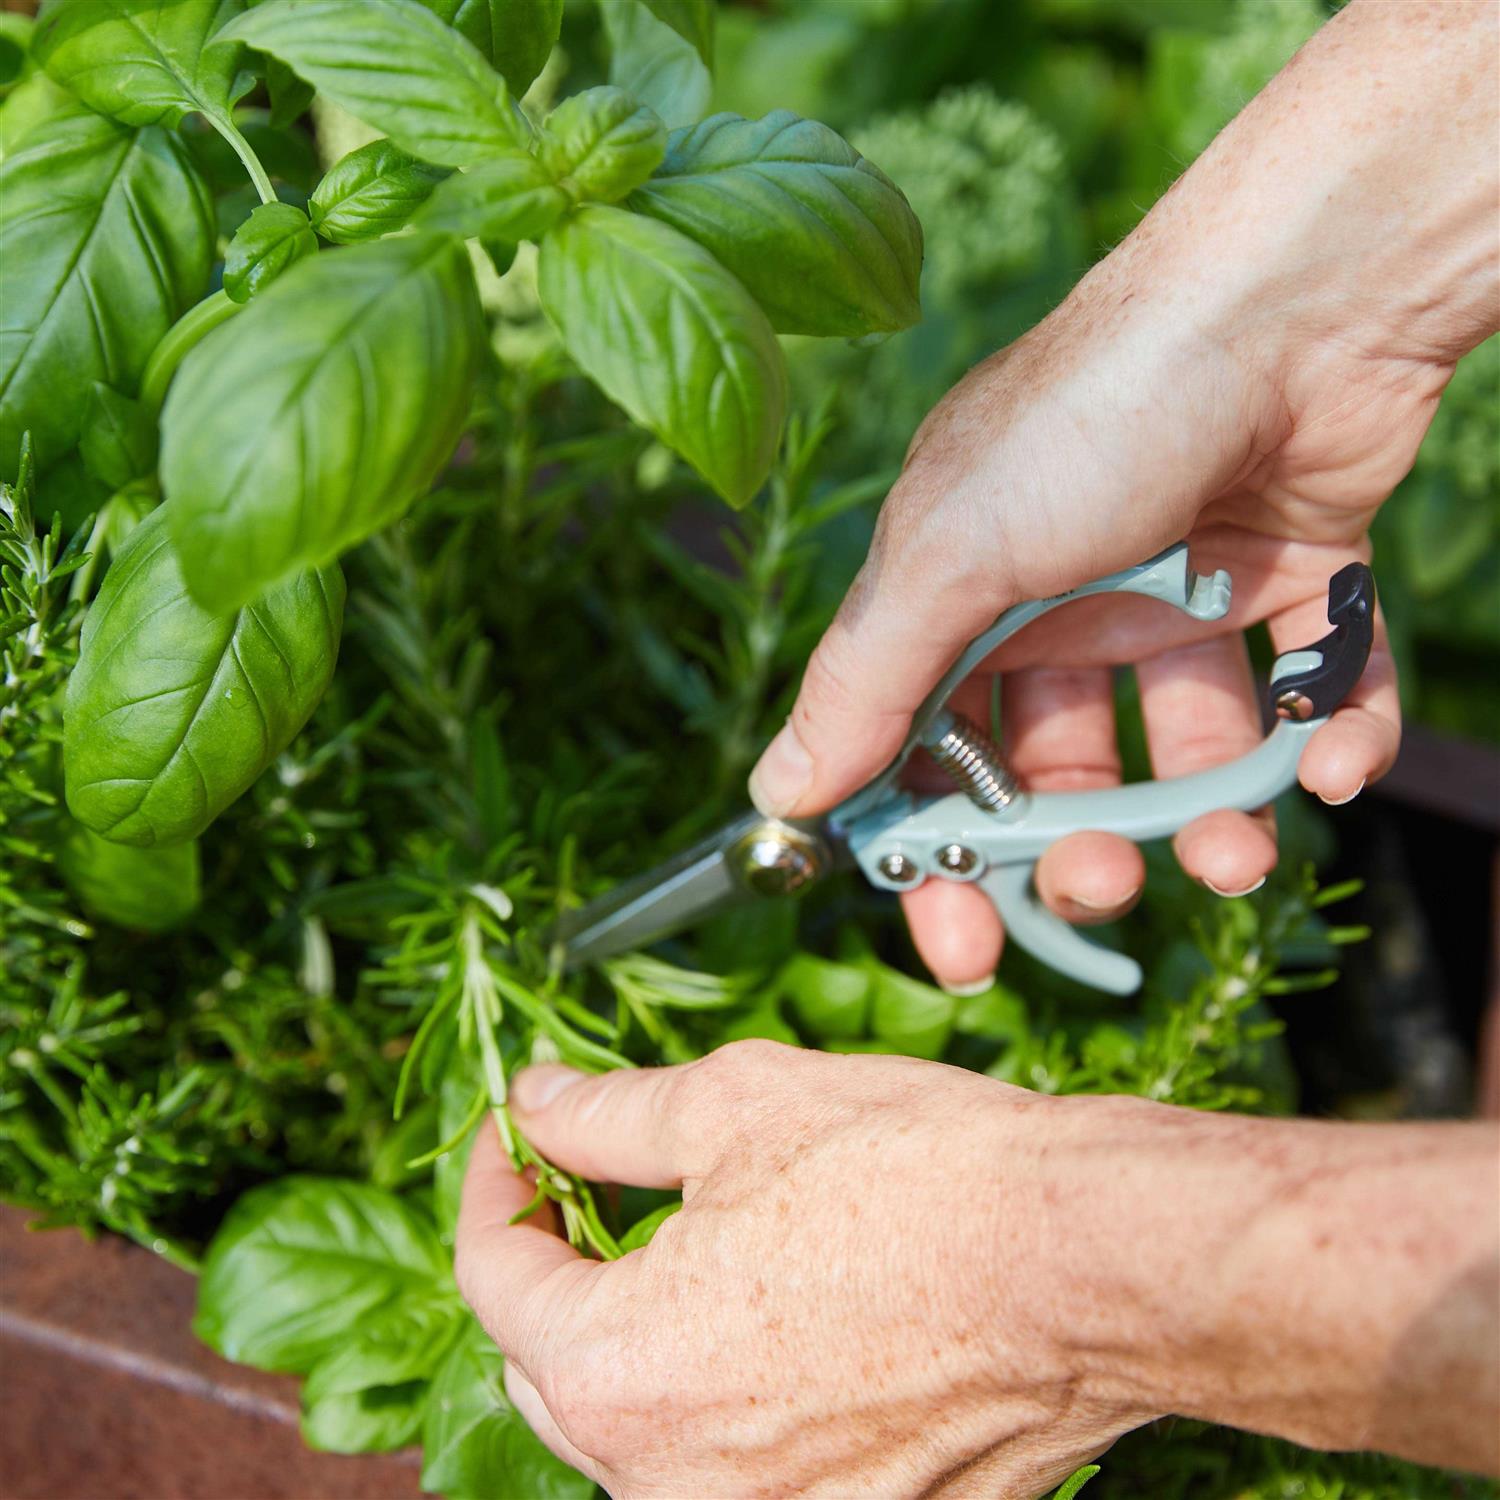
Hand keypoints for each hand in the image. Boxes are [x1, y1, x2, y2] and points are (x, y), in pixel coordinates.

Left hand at [458, 1044, 1158, 1498]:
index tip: (520, 1135)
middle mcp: (667, 1483)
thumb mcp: (729, 1103)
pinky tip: (778, 1310)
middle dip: (558, 1266)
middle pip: (552, 1365)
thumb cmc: (916, 1177)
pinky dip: (724, 1391)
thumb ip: (603, 1113)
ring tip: (693, 1243)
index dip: (497, 1184)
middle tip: (595, 1182)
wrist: (1086, 1261)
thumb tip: (536, 1100)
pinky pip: (735, 1462)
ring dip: (638, 1334)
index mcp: (617, 1372)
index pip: (492, 1278)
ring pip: (641, 1424)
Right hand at [748, 0, 1498, 991]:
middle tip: (1103, 889)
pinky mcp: (1289, 579)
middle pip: (1053, 771)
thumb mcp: (950, 555)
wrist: (1293, 296)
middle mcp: (1059, 602)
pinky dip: (1325, 736)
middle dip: (1076, 849)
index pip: (922, 753)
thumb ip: (864, 683)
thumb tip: (774, 795)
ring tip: (1235, 853)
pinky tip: (1333, 756)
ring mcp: (1176, 593)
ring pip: (1185, 750)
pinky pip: (1303, 689)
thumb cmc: (1092, 415)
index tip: (961, 949)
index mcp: (958, 597)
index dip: (936, 855)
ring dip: (1209, 818)